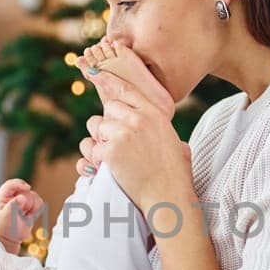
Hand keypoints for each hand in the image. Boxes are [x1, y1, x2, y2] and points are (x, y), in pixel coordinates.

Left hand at [0, 178, 43, 243]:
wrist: (11, 238)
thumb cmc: (5, 228)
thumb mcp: (6, 216)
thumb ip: (13, 206)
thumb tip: (22, 197)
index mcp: (3, 197)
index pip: (11, 185)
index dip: (19, 184)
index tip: (27, 188)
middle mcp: (13, 196)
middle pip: (25, 190)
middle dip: (26, 201)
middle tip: (22, 211)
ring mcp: (22, 201)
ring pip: (33, 195)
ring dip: (32, 206)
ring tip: (25, 214)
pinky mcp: (30, 205)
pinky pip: (39, 201)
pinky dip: (37, 208)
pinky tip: (30, 215)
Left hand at [75, 39, 176, 177]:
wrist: (169, 196)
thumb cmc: (175, 175)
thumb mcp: (176, 144)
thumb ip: (162, 132)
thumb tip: (167, 136)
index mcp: (155, 114)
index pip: (127, 90)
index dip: (108, 80)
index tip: (94, 72)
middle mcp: (139, 119)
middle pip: (108, 109)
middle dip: (107, 125)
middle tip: (116, 144)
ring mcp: (124, 133)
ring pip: (97, 127)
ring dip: (99, 141)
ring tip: (113, 158)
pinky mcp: (111, 151)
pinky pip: (92, 149)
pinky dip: (95, 160)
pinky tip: (107, 168)